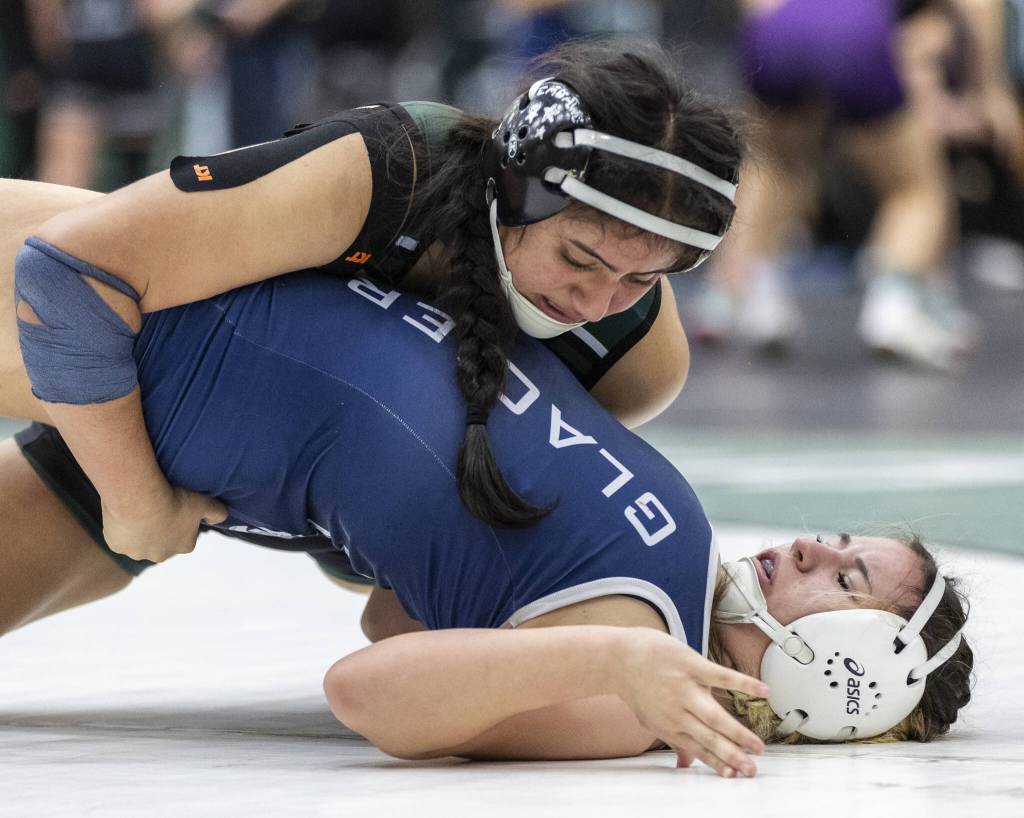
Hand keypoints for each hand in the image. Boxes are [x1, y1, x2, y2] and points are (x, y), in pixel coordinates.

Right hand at [102, 485, 227, 563]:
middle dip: (159, 529)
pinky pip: (120, 537)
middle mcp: (162, 555)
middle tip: (155, 507)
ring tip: (139, 509)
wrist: (140, 498)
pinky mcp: (118, 547)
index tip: (174, 507)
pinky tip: (125, 513)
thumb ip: (217, 512)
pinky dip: (121, 528)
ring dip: (139, 530)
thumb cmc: (174, 499)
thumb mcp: (204, 502)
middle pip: (162, 542)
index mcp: (185, 546)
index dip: (180, 521)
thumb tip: (222, 517)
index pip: (185, 536)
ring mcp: (138, 553)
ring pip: (139, 542)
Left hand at [614, 628, 769, 777]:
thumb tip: (684, 765)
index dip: (719, 764)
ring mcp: (685, 689)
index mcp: (671, 727)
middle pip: (710, 739)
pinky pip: (721, 676)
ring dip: (738, 733)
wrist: (617, 657)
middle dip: (733, 757)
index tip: (737, 776)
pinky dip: (743, 684)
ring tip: (758, 746)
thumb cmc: (637, 686)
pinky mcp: (691, 666)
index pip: (700, 750)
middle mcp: (678, 712)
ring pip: (716, 716)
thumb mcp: (651, 719)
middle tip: (752, 770)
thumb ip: (674, 741)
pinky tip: (763, 692)